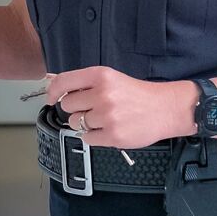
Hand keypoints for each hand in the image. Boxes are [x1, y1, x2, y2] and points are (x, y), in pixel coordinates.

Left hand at [46, 65, 190, 147]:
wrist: (166, 109)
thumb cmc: (138, 94)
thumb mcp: (113, 79)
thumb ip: (87, 84)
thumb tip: (58, 90)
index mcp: (101, 76)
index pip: (63, 82)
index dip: (53, 92)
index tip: (51, 99)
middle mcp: (102, 94)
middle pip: (67, 105)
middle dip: (76, 109)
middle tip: (92, 109)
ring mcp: (107, 116)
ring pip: (75, 123)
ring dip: (85, 124)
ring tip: (104, 119)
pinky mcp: (112, 136)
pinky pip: (87, 139)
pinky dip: (94, 137)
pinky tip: (108, 129)